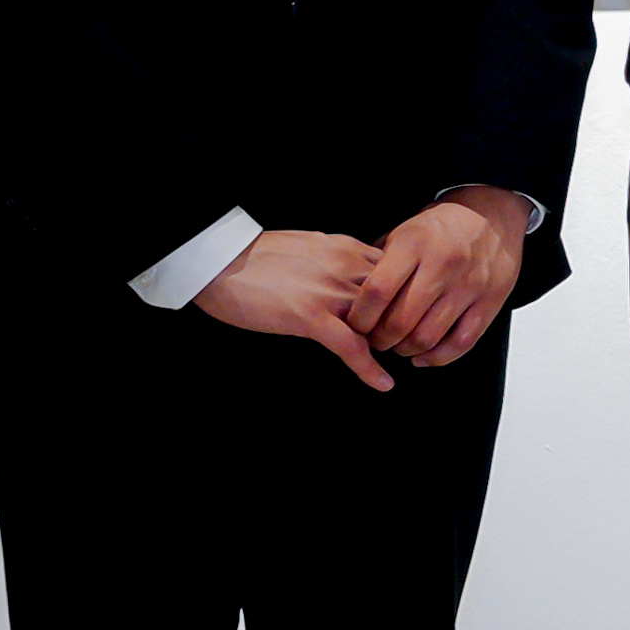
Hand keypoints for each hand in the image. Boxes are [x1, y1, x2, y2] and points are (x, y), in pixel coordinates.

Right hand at [194, 227, 394, 388]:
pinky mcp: (310, 316)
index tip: (410, 313)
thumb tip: (356, 273)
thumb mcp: (312, 246)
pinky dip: (369, 369)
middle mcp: (348, 266)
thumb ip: (339, 259)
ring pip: (381, 322)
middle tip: (407, 342)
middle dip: (406, 321)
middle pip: (399, 297)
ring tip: (399, 360)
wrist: (219, 258)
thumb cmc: (258, 254)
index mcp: (348, 248)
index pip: (398, 272)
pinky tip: (383, 384)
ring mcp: (331, 292)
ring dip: (392, 344)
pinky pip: (351, 347)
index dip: (408, 296)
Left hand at [346, 190, 527, 367]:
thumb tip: (350, 299)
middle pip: (400, 321)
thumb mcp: (403, 232)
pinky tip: (423, 356)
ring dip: (405, 350)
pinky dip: (437, 358)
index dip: (360, 317)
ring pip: (428, 337)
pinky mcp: (490, 301)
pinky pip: (461, 343)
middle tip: (374, 340)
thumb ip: (377, 264)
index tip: (354, 326)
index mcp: (414, 244)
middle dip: (379, 340)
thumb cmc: (439, 228)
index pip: (377, 291)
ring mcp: (469, 285)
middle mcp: (443, 265)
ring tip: (398, 345)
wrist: (491, 214)